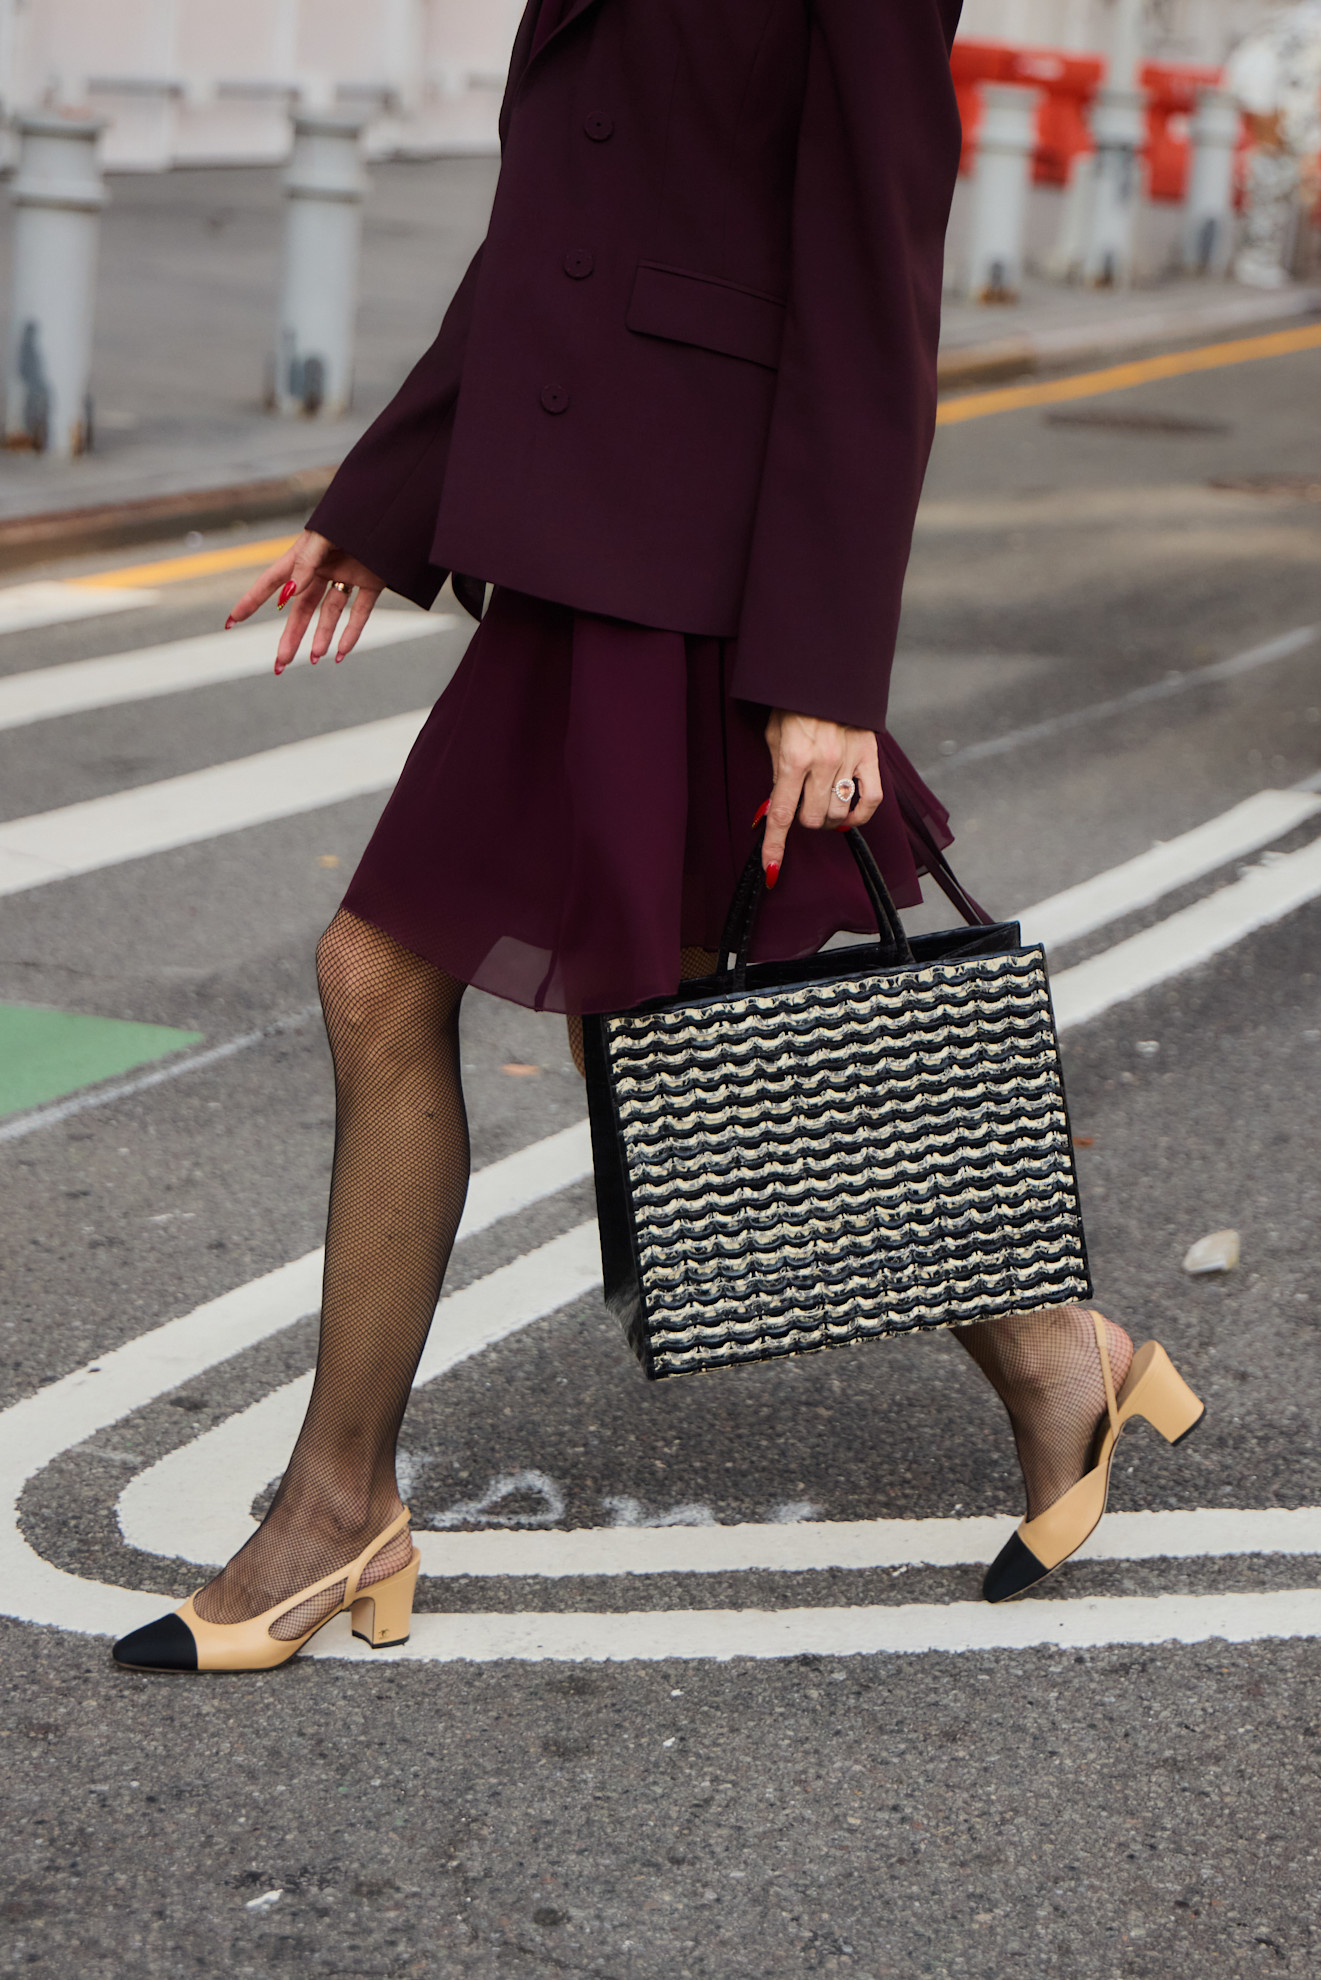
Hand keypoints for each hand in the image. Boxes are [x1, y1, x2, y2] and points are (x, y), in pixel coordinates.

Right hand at [226, 529, 386, 674]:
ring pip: (329, 614)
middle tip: (280, 663)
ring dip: (321, 637)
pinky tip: (342, 653)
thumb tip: (288, 597)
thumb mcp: (322, 537)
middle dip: (290, 636)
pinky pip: (360, 612)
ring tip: (314, 659)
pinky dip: (352, 633)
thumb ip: (305, 565)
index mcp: (303, 555)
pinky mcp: (371, 581)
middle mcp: (321, 569)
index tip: (232, 622)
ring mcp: (346, 576)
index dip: (251, 602)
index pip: (271, 583)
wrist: (391, 507)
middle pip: (301, 609)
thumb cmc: (350, 515)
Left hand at [760, 710, 882, 884]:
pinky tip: (849, 815)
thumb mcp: (773, 735)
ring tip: (823, 802)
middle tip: (802, 805)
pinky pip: (871, 801)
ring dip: (829, 817)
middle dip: (805, 820)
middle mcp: (823, 763)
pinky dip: (859, 815)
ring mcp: (849, 761)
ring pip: (839, 815)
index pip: (781, 814)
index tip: (772, 869)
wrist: (825, 673)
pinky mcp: (870, 757)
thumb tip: (771, 811)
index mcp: (794, 758)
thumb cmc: (794, 703)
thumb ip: (776, 774)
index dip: (775, 845)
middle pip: (813, 820)